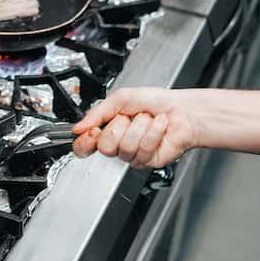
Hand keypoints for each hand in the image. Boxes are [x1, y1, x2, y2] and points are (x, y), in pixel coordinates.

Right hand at [71, 88, 197, 168]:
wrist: (181, 110)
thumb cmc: (156, 103)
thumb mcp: (121, 99)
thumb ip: (96, 113)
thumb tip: (78, 127)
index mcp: (108, 130)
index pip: (85, 146)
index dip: (85, 141)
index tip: (92, 131)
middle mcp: (118, 145)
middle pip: (105, 147)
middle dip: (119, 127)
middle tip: (129, 118)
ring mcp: (133, 155)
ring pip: (125, 147)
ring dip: (139, 127)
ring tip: (148, 120)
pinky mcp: (148, 161)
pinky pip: (143, 149)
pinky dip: (153, 132)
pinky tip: (158, 127)